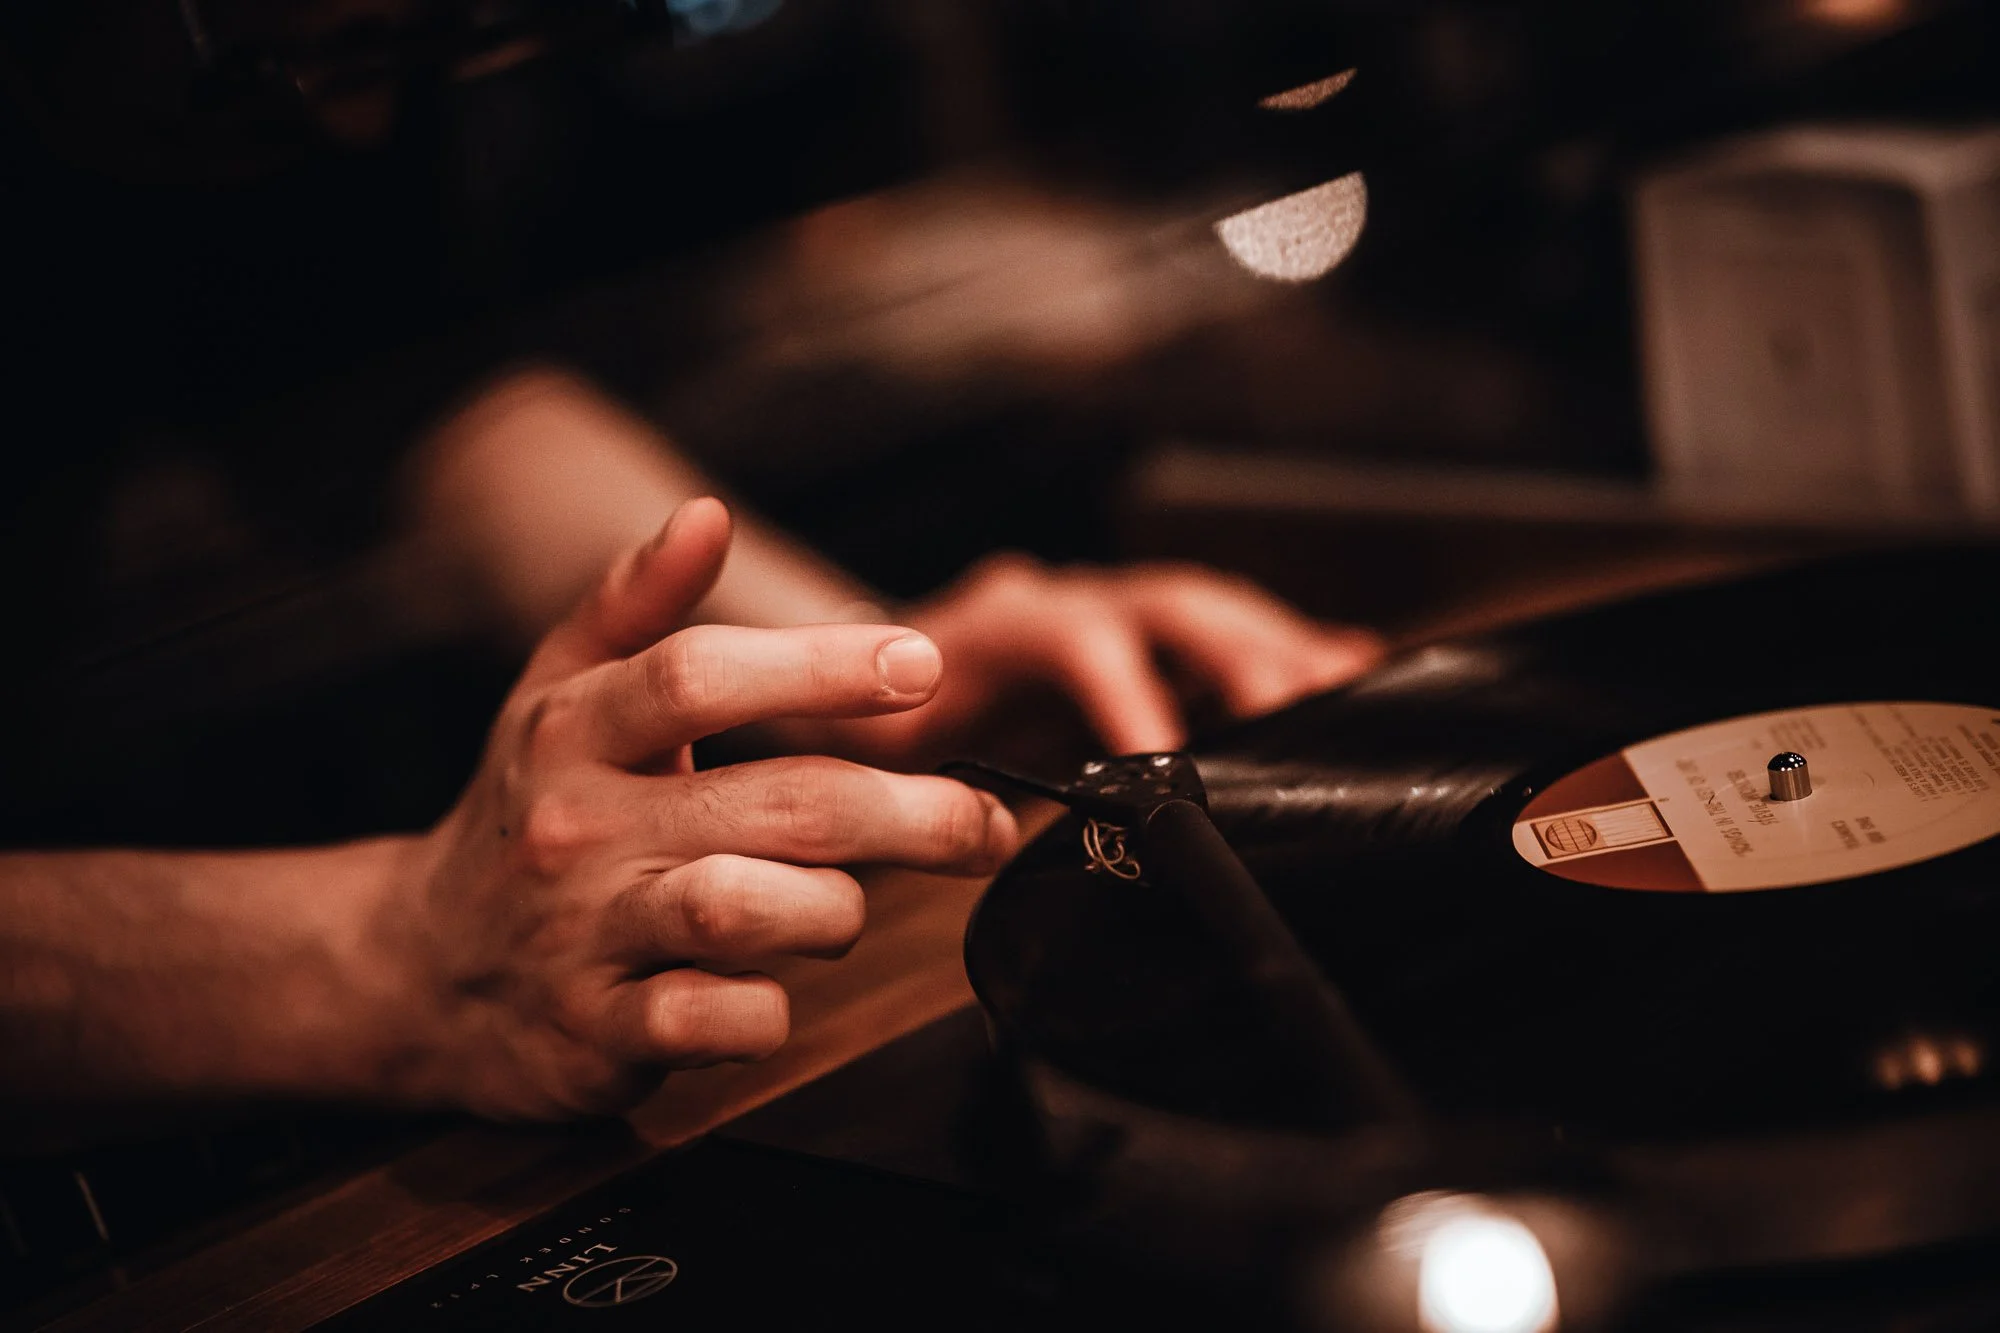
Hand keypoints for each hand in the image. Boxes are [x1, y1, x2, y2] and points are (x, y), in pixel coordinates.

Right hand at [378, 499, 1017, 1119]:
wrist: (419, 971)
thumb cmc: (528, 813)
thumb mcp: (558, 693)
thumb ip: (636, 603)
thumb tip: (705, 514)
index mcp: (571, 730)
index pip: (696, 676)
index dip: (820, 665)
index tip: (920, 662)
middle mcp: (577, 828)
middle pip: (774, 805)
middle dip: (907, 813)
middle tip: (979, 822)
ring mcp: (585, 936)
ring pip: (752, 912)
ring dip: (835, 908)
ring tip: (844, 902)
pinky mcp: (599, 1035)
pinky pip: (721, 1021)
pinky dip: (771, 1008)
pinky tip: (773, 987)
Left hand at [777, 555, 1383, 767]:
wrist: (864, 677)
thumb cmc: (870, 722)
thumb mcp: (878, 756)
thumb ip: (922, 779)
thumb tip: (976, 829)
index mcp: (999, 621)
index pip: (1081, 640)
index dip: (1131, 698)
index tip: (1169, 768)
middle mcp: (1072, 598)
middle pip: (1174, 606)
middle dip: (1243, 658)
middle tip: (1299, 720)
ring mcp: (1116, 609)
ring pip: (1214, 611)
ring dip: (1282, 650)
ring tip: (1351, 694)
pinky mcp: (1146, 636)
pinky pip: (1226, 630)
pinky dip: (1287, 648)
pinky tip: (1354, 667)